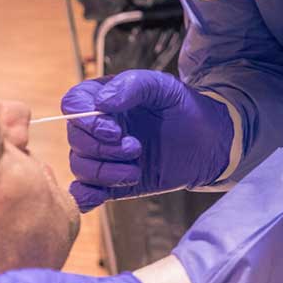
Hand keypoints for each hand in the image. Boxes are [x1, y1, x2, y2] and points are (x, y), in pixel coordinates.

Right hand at [62, 70, 233, 211]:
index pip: (73, 103)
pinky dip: (84, 196)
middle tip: (135, 147)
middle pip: (75, 138)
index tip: (114, 130)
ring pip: (80, 166)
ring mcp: (104, 156)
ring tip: (135, 169)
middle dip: (102, 148)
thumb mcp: (164, 86)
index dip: (86, 119)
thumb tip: (102, 103)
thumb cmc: (184, 108)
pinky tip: (99, 196)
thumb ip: (132, 85)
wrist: (209, 142)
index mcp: (104, 97)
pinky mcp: (111, 183)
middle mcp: (98, 126)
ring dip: (105, 172)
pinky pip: (84, 193)